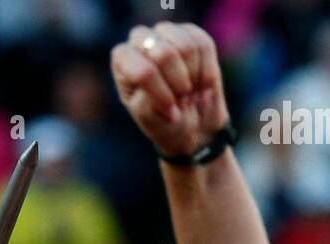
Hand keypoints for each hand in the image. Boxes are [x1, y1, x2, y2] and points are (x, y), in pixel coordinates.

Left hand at [111, 22, 229, 159]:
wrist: (190, 124)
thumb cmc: (162, 121)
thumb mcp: (150, 117)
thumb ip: (148, 94)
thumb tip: (158, 71)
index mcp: (123, 60)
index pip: (144, 71)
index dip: (162, 94)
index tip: (170, 112)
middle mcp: (140, 40)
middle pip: (164, 54)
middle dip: (179, 85)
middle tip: (182, 103)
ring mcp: (166, 33)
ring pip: (187, 46)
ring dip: (193, 79)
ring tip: (190, 95)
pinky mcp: (191, 33)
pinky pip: (204, 45)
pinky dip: (207, 72)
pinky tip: (202, 86)